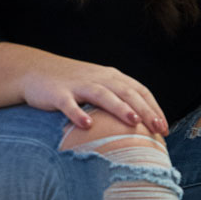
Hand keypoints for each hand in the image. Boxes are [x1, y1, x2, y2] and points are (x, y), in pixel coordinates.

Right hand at [0, 41, 168, 134]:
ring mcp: (78, 84)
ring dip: (119, 107)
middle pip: (127, 92)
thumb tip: (141, 128)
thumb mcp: (99, 87)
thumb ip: (118, 100)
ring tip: (133, 121)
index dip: (153, 108)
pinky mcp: (58, 93)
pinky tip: (86, 125)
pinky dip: (78, 113)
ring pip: (103, 94)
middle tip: (158, 128)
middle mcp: (99, 78)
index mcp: (112, 77)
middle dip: (145, 110)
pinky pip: (69, 104)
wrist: (36, 71)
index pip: (139, 91)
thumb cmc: (73, 84)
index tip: (164, 127)